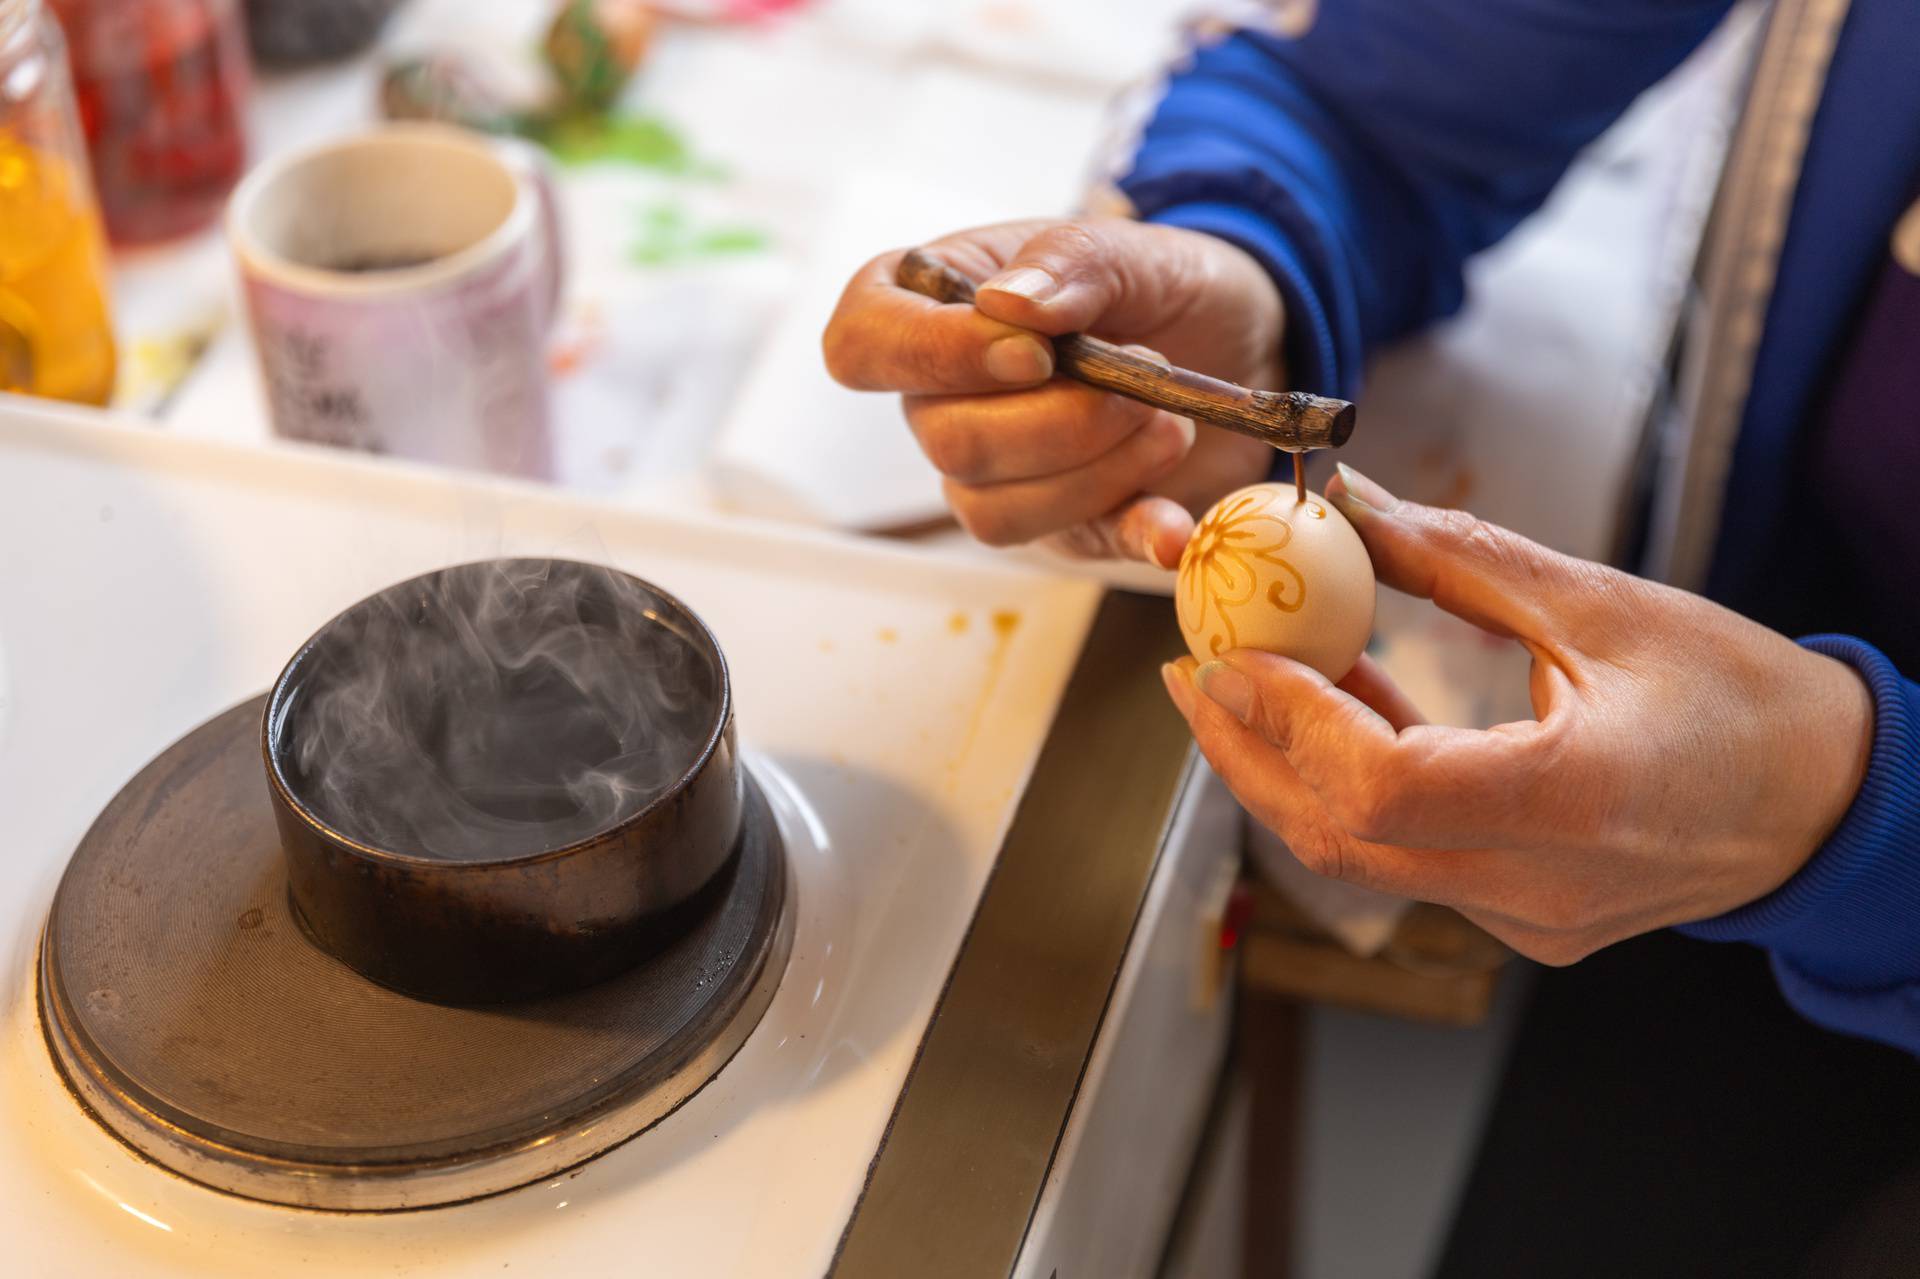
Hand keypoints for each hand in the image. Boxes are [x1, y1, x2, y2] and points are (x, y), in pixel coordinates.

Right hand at [822, 217, 1281, 565]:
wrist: (1235, 342)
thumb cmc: (1158, 283)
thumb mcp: (1130, 246)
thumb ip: (1070, 262)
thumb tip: (1007, 305)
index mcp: (931, 307)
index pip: (861, 344)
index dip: (933, 356)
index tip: (1035, 352)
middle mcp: (941, 401)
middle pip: (949, 443)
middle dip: (1064, 419)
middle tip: (1144, 377)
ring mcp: (992, 475)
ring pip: (999, 510)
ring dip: (1104, 468)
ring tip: (1168, 419)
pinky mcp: (1058, 527)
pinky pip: (1075, 548)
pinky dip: (1134, 535)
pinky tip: (1175, 527)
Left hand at [1161, 465, 1875, 964]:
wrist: (1827, 805)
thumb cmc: (1742, 698)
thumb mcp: (1604, 605)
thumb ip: (1461, 560)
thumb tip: (1347, 505)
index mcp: (1574, 802)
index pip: (1380, 789)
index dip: (1288, 722)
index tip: (1228, 653)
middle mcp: (1540, 884)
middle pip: (1341, 840)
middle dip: (1247, 752)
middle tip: (1192, 670)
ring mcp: (1527, 919)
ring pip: (1363, 858)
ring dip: (1291, 769)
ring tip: (1241, 679)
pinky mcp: (1522, 922)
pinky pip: (1407, 859)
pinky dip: (1354, 788)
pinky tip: (1333, 710)